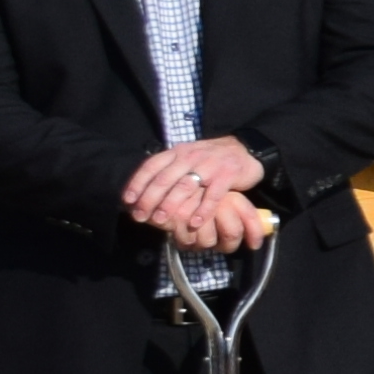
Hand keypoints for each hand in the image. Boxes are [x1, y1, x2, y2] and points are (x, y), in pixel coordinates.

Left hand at [121, 137, 263, 253]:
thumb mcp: (187, 157)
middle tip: (140, 217)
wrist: (245, 150)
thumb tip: (142, 192)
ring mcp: (210, 165)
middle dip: (150, 199)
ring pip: (185, 187)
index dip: (138, 183)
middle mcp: (191, 156)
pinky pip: (213, 195)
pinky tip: (194, 223)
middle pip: (165, 179)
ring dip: (171, 205)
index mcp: (177, 152)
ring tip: (161, 221)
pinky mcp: (228, 175)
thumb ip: (168, 170)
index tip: (128, 201)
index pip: (152, 166)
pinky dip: (203, 210)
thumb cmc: (210, 159)